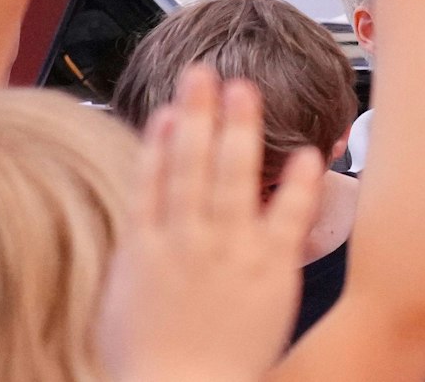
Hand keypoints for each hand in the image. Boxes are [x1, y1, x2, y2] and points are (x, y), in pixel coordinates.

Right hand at [100, 66, 323, 381]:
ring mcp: (229, 252)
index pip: (153, 177)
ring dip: (240, 129)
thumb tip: (137, 215)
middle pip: (192, 163)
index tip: (173, 105)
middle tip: (207, 72)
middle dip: (200, 113)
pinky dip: (296, 184)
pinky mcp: (269, 270)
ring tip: (247, 91)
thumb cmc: (148, 363)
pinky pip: (287, 217)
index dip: (163, 136)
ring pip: (234, 176)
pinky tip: (307, 154)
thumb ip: (129, 256)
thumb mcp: (117, 303)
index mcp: (145, 248)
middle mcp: (186, 240)